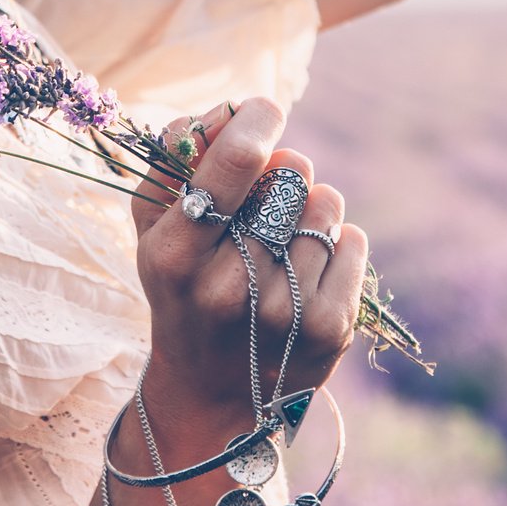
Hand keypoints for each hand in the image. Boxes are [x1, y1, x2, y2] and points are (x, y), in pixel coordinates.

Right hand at [129, 98, 368, 437]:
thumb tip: (230, 113)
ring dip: (309, 206)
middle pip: (290, 174)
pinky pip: (352, 239)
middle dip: (282, 172)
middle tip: (263, 202)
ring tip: (283, 239)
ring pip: (326, 203)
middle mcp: (230, 286)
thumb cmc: (181, 290)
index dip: (257, 120)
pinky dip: (335, 240)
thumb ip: (175, 159)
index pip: (237, 161)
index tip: (263, 113)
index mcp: (177, 256)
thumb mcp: (154, 229)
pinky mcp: (329, 328)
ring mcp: (285, 310)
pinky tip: (306, 268)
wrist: (210, 392)